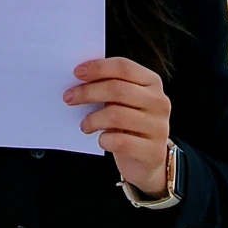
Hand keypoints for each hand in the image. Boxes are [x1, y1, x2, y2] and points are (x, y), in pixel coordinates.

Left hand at [64, 56, 171, 197]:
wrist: (148, 160)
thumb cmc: (130, 124)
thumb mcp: (125, 101)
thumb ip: (110, 86)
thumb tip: (81, 76)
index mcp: (152, 82)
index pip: (124, 67)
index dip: (98, 67)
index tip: (77, 72)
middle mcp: (159, 102)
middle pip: (118, 89)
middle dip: (88, 92)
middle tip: (69, 97)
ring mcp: (159, 127)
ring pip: (117, 115)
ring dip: (93, 119)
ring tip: (84, 125)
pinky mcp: (153, 151)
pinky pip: (121, 141)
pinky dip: (104, 139)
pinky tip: (101, 140)